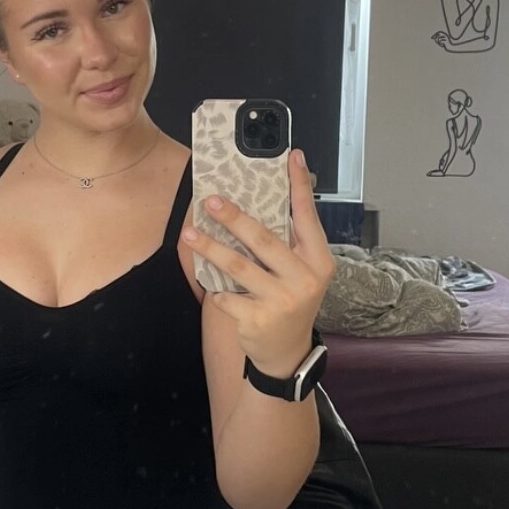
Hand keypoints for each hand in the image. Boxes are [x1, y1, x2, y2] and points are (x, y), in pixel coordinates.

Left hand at [182, 148, 334, 377]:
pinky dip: (214, 288)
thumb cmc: (290, 300)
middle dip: (234, 217)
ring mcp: (281, 300)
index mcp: (318, 260)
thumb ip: (287, 242)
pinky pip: (226, 295)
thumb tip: (256, 200)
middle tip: (210, 200)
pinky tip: (210, 284)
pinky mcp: (257, 319)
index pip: (307, 216)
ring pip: (238, 266)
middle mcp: (305, 279)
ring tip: (189, 234)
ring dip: (210, 247)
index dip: (299, 185)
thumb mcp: (300, 271)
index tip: (290, 156)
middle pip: (264, 239)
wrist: (286, 352)